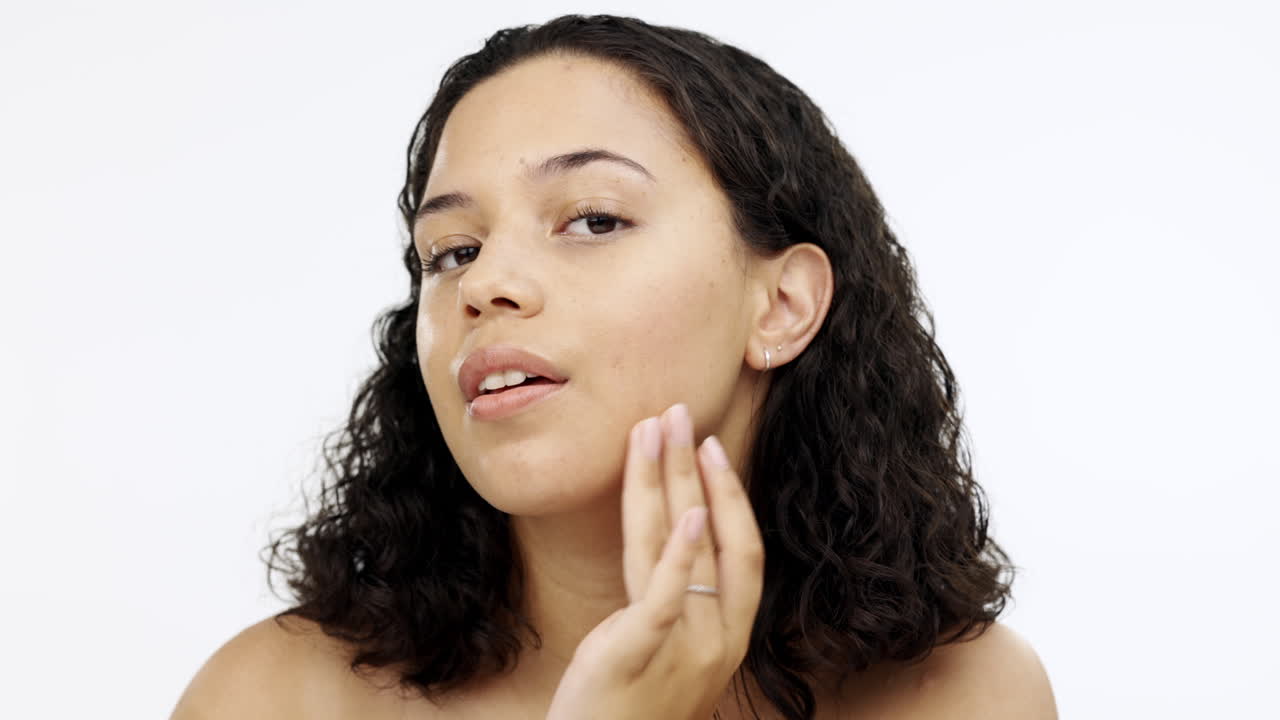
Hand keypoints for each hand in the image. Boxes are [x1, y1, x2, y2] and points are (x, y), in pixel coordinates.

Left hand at [545, 402, 765, 719]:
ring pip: (684, 549)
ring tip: (659, 428)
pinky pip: (666, 596)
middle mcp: (717, 639)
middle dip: (697, 469)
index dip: (729, 495)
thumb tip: (669, 539)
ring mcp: (683, 648)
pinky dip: (681, 553)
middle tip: (681, 412)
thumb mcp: (663, 652)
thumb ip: (675, 602)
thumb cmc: (627, 712)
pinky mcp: (639, 653)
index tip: (710, 447)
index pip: (742, 551)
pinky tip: (687, 512)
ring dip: (672, 481)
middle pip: (716, 536)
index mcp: (727, 636)